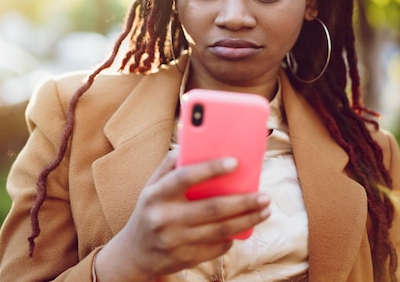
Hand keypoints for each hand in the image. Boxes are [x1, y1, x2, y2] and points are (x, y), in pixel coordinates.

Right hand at [94, 151, 270, 281]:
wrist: (134, 254)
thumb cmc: (150, 211)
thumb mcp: (152, 186)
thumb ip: (171, 165)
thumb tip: (193, 141)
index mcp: (156, 194)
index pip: (185, 177)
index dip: (210, 168)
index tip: (235, 161)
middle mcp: (164, 218)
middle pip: (212, 208)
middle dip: (244, 201)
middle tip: (265, 195)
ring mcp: (176, 241)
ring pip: (220, 230)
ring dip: (247, 219)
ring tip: (265, 209)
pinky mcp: (186, 259)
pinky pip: (217, 247)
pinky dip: (234, 236)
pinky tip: (245, 227)